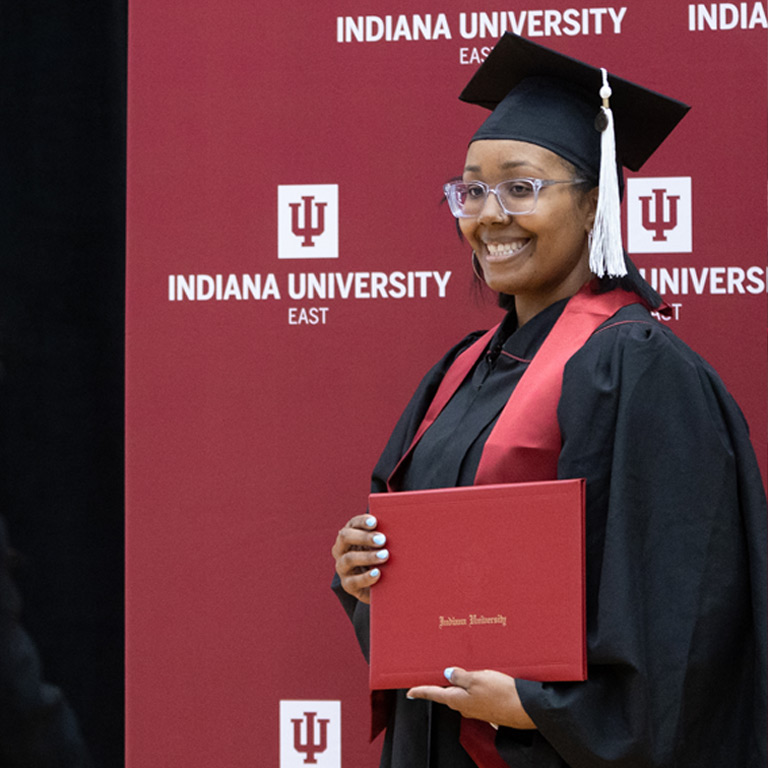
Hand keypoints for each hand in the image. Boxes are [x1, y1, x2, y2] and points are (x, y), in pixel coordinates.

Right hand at [331, 514, 388, 603]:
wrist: (378, 586)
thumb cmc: (380, 557)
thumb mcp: (380, 545)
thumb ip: (384, 535)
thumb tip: (401, 525)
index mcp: (350, 534)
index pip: (353, 523)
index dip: (362, 521)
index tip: (375, 522)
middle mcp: (341, 549)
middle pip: (345, 537)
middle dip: (364, 537)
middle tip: (382, 539)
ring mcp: (342, 567)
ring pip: (349, 559)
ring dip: (367, 556)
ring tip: (384, 555)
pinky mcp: (348, 585)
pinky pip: (353, 581)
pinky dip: (366, 577)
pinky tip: (377, 573)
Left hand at [407, 667, 535, 729]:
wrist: (524, 709)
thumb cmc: (501, 694)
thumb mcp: (477, 679)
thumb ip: (460, 676)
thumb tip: (448, 674)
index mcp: (458, 700)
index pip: (434, 694)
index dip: (420, 691)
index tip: (409, 692)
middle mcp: (464, 706)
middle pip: (446, 693)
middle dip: (440, 683)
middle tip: (433, 673)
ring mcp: (475, 708)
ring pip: (461, 693)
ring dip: (458, 682)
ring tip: (458, 669)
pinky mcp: (486, 707)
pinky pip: (472, 695)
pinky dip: (470, 685)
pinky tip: (477, 678)